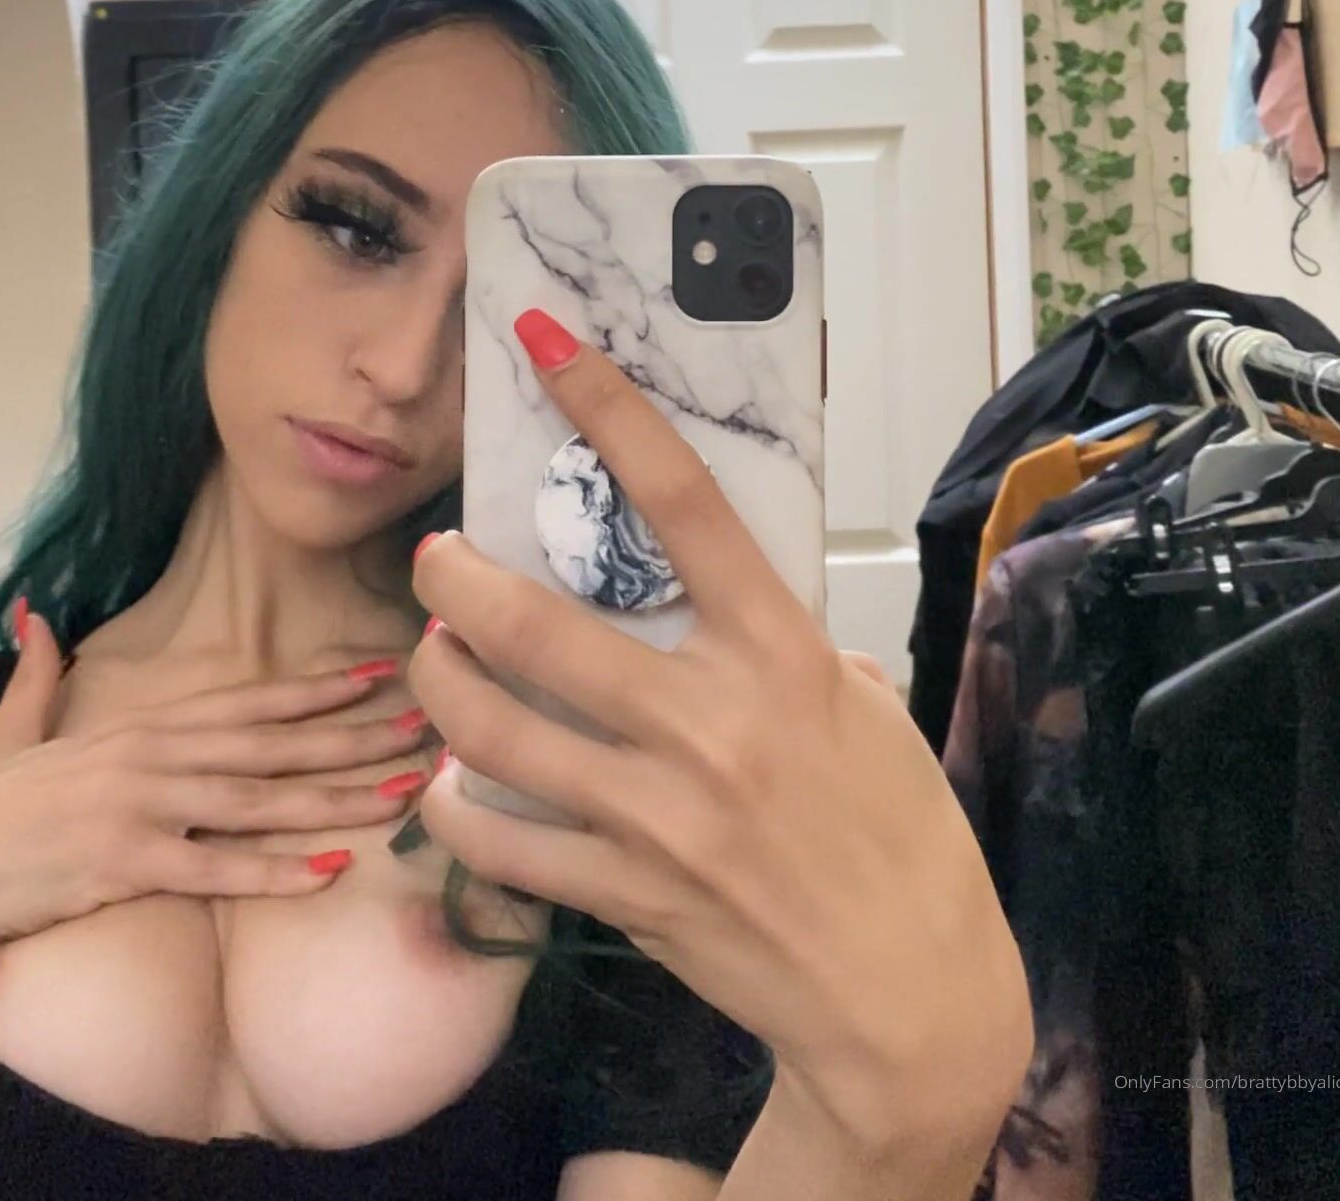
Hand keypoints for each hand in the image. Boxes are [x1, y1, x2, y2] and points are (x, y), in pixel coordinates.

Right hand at [0, 615, 428, 942]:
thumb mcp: (15, 727)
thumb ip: (39, 672)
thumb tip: (34, 615)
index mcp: (142, 727)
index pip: (249, 701)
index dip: (319, 688)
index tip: (382, 673)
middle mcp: (153, 757)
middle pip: (273, 746)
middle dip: (353, 737)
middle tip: (425, 729)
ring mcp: (142, 807)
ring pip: (259, 800)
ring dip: (337, 797)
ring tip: (402, 793)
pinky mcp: (125, 863)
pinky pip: (214, 867)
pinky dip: (274, 870)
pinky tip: (330, 870)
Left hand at [411, 311, 1031, 1160]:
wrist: (909, 996)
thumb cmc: (903, 837)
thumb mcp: (869, 713)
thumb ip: (794, 651)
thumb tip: (735, 606)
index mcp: (783, 656)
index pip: (685, 504)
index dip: (611, 411)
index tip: (549, 344)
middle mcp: (712, 722)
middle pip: (543, 625)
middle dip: (461, 577)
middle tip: (435, 556)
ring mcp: (660, 815)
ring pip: (496, 730)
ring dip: (438, 681)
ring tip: (429, 655)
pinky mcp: (627, 894)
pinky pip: (504, 842)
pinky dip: (460, 805)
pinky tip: (452, 781)